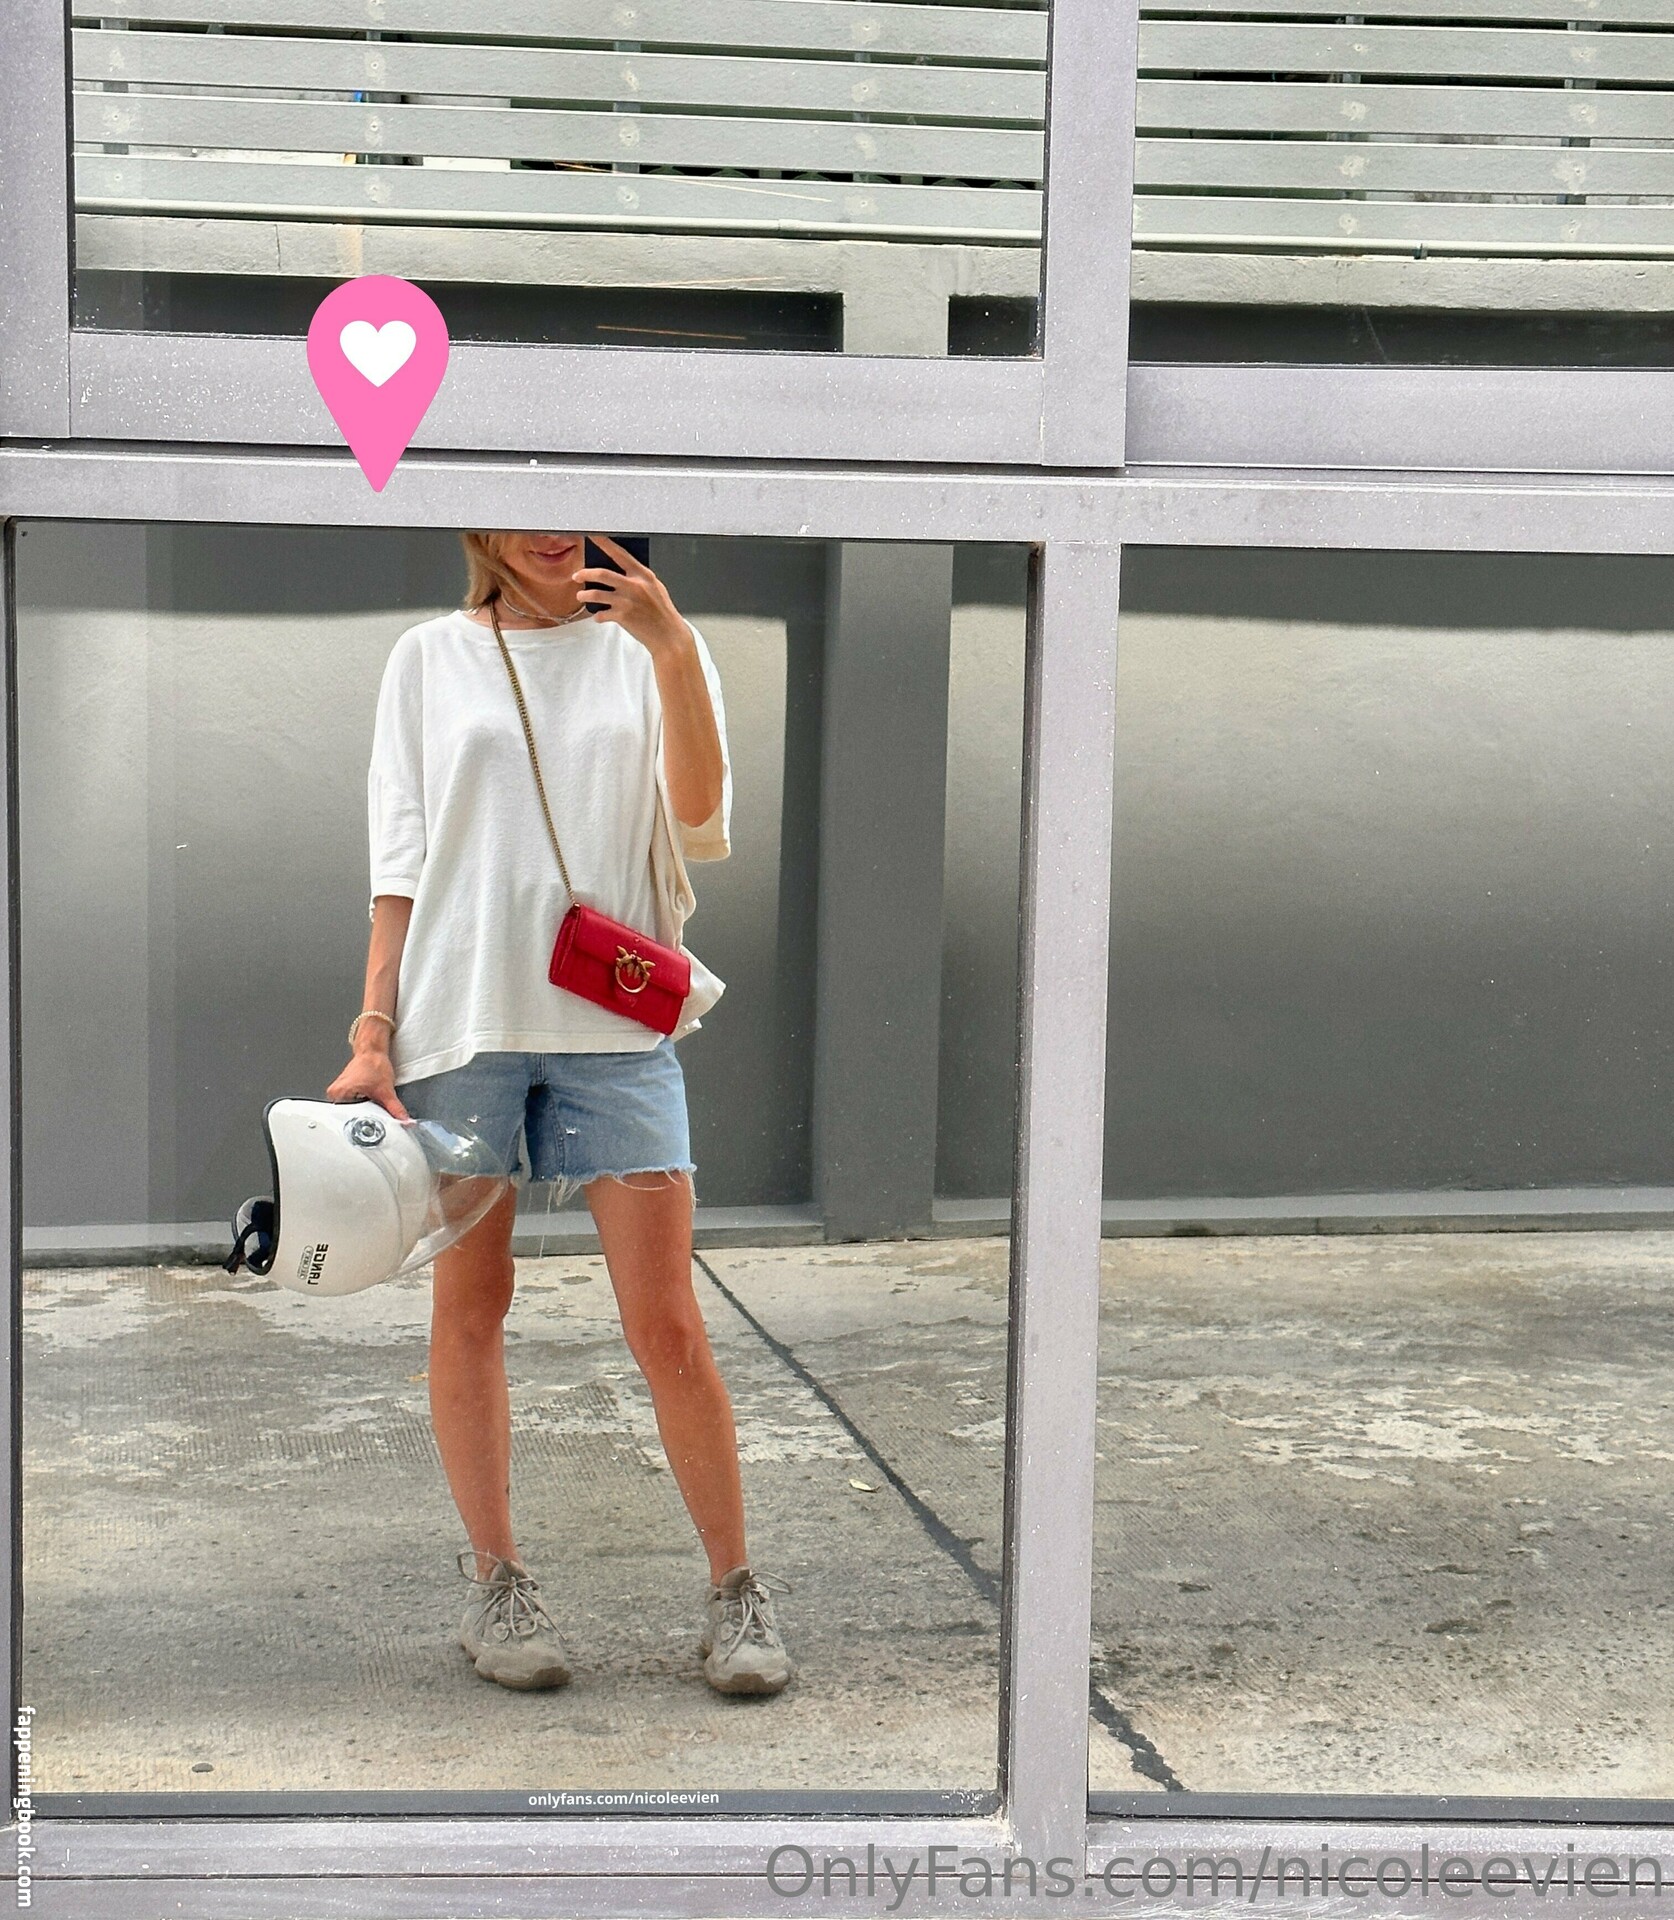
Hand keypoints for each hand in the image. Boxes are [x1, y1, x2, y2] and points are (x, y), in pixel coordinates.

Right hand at [326, 1049, 409, 1118]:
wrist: (373, 1051)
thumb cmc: (374, 1065)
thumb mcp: (386, 1091)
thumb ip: (396, 1109)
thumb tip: (403, 1120)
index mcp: (338, 1094)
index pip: (349, 1118)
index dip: (365, 1121)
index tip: (374, 1121)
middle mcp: (334, 1093)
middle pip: (351, 1115)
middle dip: (365, 1115)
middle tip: (373, 1105)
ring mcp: (337, 1091)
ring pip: (352, 1110)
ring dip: (364, 1109)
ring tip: (370, 1097)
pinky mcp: (342, 1089)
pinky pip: (352, 1103)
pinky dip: (362, 1103)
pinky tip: (367, 1096)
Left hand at [572, 535, 690, 656]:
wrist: (668, 636)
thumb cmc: (662, 612)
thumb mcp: (655, 588)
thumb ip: (639, 578)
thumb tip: (618, 571)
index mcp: (643, 575)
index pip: (620, 554)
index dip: (604, 544)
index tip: (592, 536)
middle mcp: (634, 586)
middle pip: (602, 573)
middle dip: (585, 573)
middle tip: (576, 575)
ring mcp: (627, 601)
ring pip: (596, 594)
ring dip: (585, 595)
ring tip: (581, 596)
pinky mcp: (622, 616)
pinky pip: (601, 614)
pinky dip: (597, 616)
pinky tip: (598, 616)